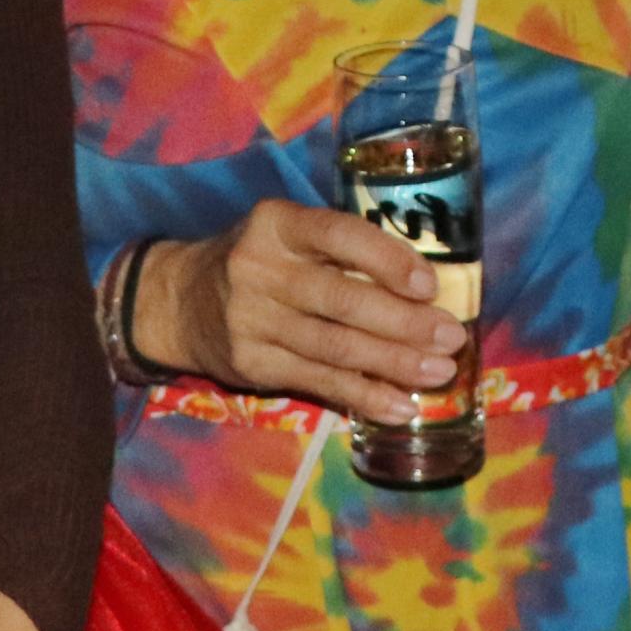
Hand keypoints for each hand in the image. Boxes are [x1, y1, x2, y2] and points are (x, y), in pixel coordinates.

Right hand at [134, 200, 466, 422]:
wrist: (179, 301)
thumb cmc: (260, 261)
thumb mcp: (289, 236)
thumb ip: (342, 252)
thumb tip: (428, 289)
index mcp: (277, 224)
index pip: (338, 235)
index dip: (387, 259)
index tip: (429, 284)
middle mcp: (259, 268)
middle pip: (342, 299)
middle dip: (404, 322)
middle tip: (451, 337)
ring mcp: (252, 320)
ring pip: (335, 347)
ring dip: (394, 364)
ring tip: (438, 372)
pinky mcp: (251, 364)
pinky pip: (319, 382)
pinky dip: (365, 396)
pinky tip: (400, 405)